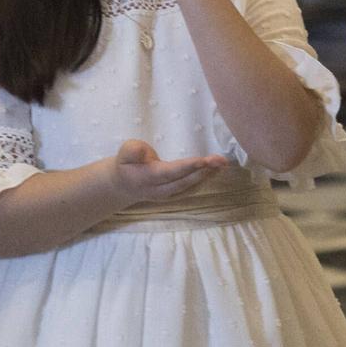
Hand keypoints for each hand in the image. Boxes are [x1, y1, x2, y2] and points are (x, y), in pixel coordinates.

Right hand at [107, 139, 229, 200]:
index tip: (203, 160)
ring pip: (190, 187)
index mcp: (148, 178)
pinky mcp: (175, 195)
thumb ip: (132, 151)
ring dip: (208, 176)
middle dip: (203, 171)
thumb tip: (143, 151)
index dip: (187, 167)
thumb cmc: (126, 164)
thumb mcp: (124, 153)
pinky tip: (216, 170)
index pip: (170, 173)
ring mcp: (168, 195)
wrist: (123, 185)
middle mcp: (160, 190)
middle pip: (184, 181)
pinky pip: (192, 188)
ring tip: (222, 163)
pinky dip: (205, 179)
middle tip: (220, 160)